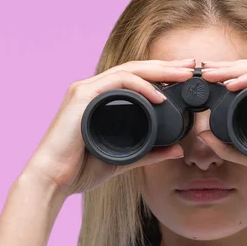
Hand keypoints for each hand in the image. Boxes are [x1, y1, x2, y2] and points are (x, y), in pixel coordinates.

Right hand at [22, 59, 196, 197]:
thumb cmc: (81, 169)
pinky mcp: (82, 97)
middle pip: (137, 70)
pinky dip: (140, 87)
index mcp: (103, 100)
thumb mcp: (126, 159)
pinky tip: (160, 96)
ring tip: (184, 75)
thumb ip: (151, 153)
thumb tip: (178, 150)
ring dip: (160, 72)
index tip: (187, 76)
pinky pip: (117, 83)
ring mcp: (87, 90)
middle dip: (167, 66)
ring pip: (130, 71)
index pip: (138, 80)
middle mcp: (95, 89)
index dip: (163, 75)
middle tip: (193, 66)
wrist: (53, 180)